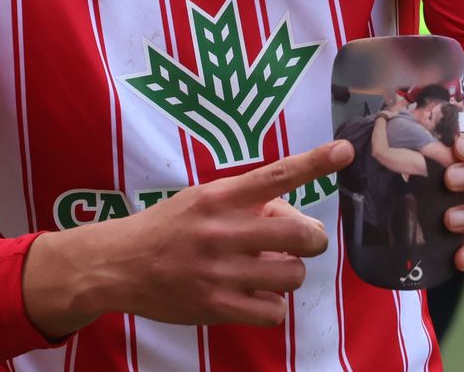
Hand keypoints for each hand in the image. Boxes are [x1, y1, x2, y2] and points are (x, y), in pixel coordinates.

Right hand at [22, 140, 353, 335]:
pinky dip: (272, 304)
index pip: (277, 174)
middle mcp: (224, 230)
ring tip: (267, 270)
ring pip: (293, 274)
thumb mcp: (203, 199)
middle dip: (309, 239)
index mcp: (221, 195)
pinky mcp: (217, 306)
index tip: (344, 152)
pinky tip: (255, 295)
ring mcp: (221, 271)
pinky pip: (274, 310)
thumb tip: (291, 217)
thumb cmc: (168, 228)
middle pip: (301, 235)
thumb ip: (247, 202)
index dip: (315, 162)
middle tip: (296, 242)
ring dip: (289, 273)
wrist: (119, 265)